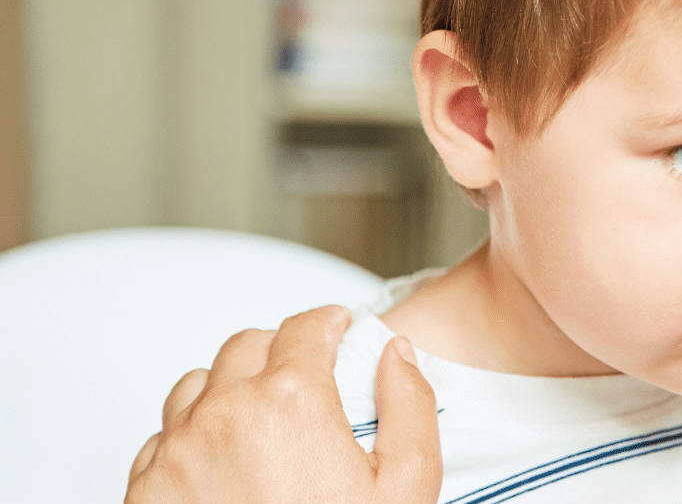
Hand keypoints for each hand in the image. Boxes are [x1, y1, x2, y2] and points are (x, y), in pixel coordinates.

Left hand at [126, 306, 442, 503]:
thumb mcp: (407, 487)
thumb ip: (410, 406)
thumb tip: (398, 355)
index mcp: (291, 401)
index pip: (305, 326)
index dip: (330, 322)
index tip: (338, 330)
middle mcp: (224, 414)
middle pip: (247, 345)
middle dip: (280, 350)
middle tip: (305, 374)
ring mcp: (176, 452)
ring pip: (197, 385)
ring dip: (230, 388)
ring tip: (258, 417)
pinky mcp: (145, 491)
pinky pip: (161, 439)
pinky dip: (191, 437)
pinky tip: (220, 462)